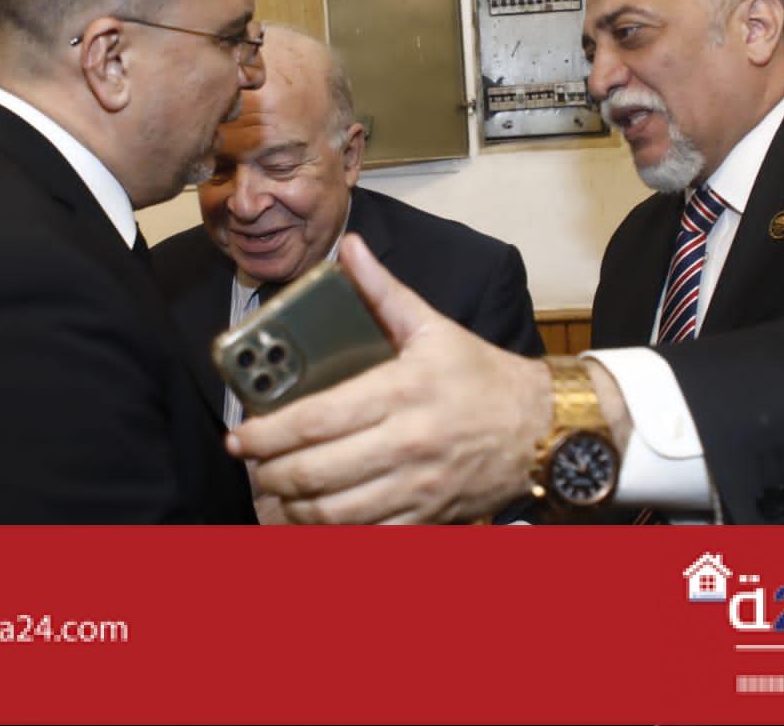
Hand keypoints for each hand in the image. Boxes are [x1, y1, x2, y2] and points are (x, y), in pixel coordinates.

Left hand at [227, 233, 551, 523]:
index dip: (270, 431)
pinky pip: (367, 536)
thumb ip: (383, 291)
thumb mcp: (433, 327)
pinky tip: (313, 516)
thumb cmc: (481, 377)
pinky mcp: (427, 517)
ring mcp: (417, 486)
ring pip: (336, 512)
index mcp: (402, 391)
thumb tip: (350, 248)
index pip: (319, 418)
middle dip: (271, 471)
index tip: (241, 435)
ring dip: (293, 506)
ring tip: (275, 489)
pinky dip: (331, 532)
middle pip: (318, 471)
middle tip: (250, 461)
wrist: (542, 429)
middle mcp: (407, 443)